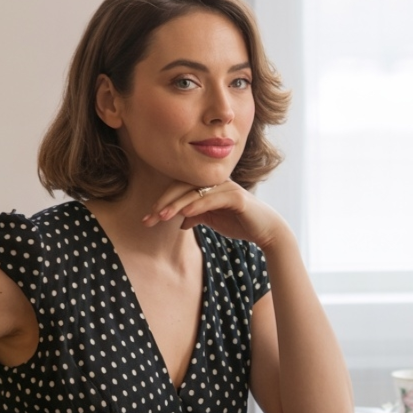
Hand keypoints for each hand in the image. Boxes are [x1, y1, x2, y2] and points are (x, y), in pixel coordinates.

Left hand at [142, 179, 286, 250]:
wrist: (265, 230)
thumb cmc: (239, 223)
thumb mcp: (212, 220)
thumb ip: (196, 216)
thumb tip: (179, 221)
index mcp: (208, 186)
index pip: (179, 190)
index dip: (162, 202)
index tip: (147, 219)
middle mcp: (215, 182)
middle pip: (183, 188)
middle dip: (164, 203)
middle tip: (149, 217)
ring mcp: (226, 187)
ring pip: (195, 193)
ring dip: (177, 204)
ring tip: (162, 216)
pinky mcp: (236, 197)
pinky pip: (212, 199)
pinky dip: (198, 205)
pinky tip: (185, 213)